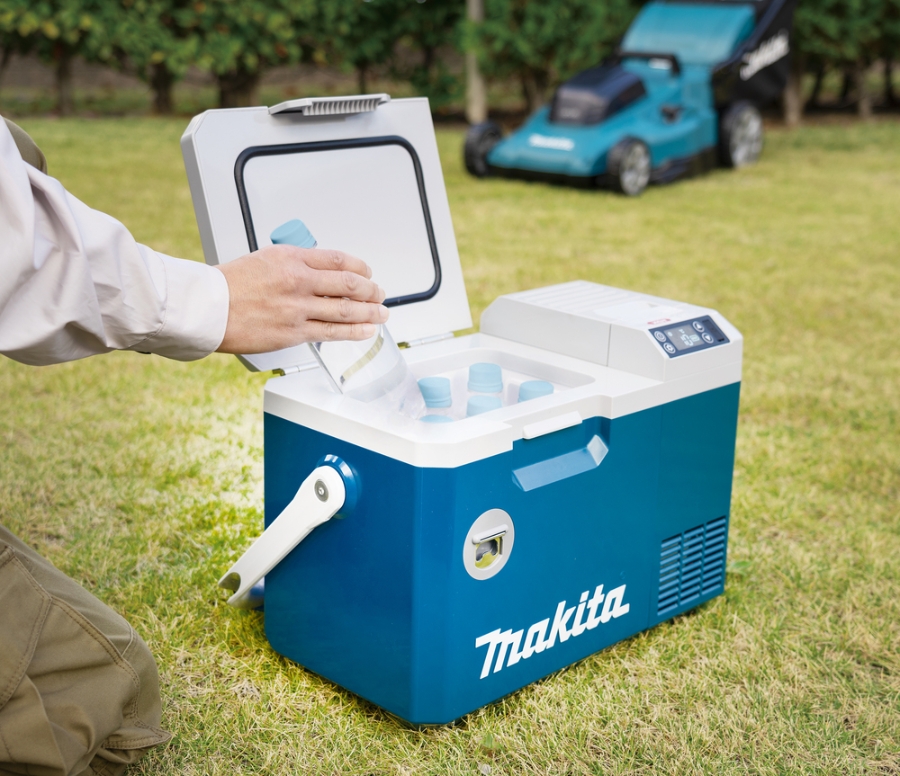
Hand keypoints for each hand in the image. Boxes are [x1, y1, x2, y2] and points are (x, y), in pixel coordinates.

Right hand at [214, 244, 387, 353]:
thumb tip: (319, 274)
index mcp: (291, 257)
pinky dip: (354, 331)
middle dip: (371, 290)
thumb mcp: (264, 260)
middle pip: (349, 284)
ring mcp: (298, 308)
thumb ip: (294, 265)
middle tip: (380, 294)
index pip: (338, 259)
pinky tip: (367, 330)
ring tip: (382, 314)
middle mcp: (298, 280)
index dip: (360, 267)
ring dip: (370, 312)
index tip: (367, 272)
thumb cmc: (229, 285)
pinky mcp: (294, 332)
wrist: (208, 308)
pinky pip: (332, 332)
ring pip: (346, 309)